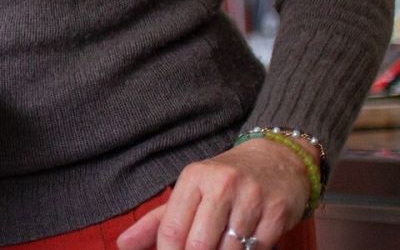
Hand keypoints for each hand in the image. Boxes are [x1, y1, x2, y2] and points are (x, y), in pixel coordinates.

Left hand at [116, 139, 311, 249]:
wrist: (278, 160)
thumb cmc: (224, 181)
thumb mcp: (189, 192)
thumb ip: (156, 221)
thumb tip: (122, 244)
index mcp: (194, 178)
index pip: (171, 229)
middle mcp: (222, 185)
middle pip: (198, 244)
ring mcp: (252, 199)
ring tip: (217, 248)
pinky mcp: (278, 214)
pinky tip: (241, 248)